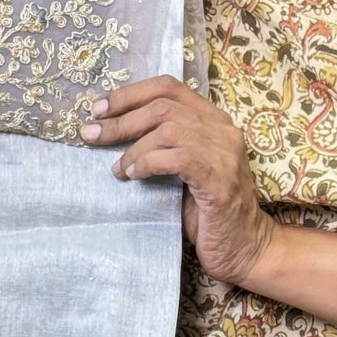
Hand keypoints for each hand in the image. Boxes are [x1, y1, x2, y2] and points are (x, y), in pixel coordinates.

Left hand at [82, 76, 277, 287]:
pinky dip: (148, 163)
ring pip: (167, 129)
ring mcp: (224, 153)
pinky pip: (176, 158)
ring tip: (119, 169)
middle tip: (91, 135)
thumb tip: (111, 133)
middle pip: (162, 107)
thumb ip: (162, 146)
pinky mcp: (219, 180)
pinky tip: (135, 176)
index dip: (130, 94)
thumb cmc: (208, 212)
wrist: (245, 248)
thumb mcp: (183, 170)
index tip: (99, 107)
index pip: (169, 87)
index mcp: (213, 121)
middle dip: (121, 119)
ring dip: (133, 148)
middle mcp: (222, 130)